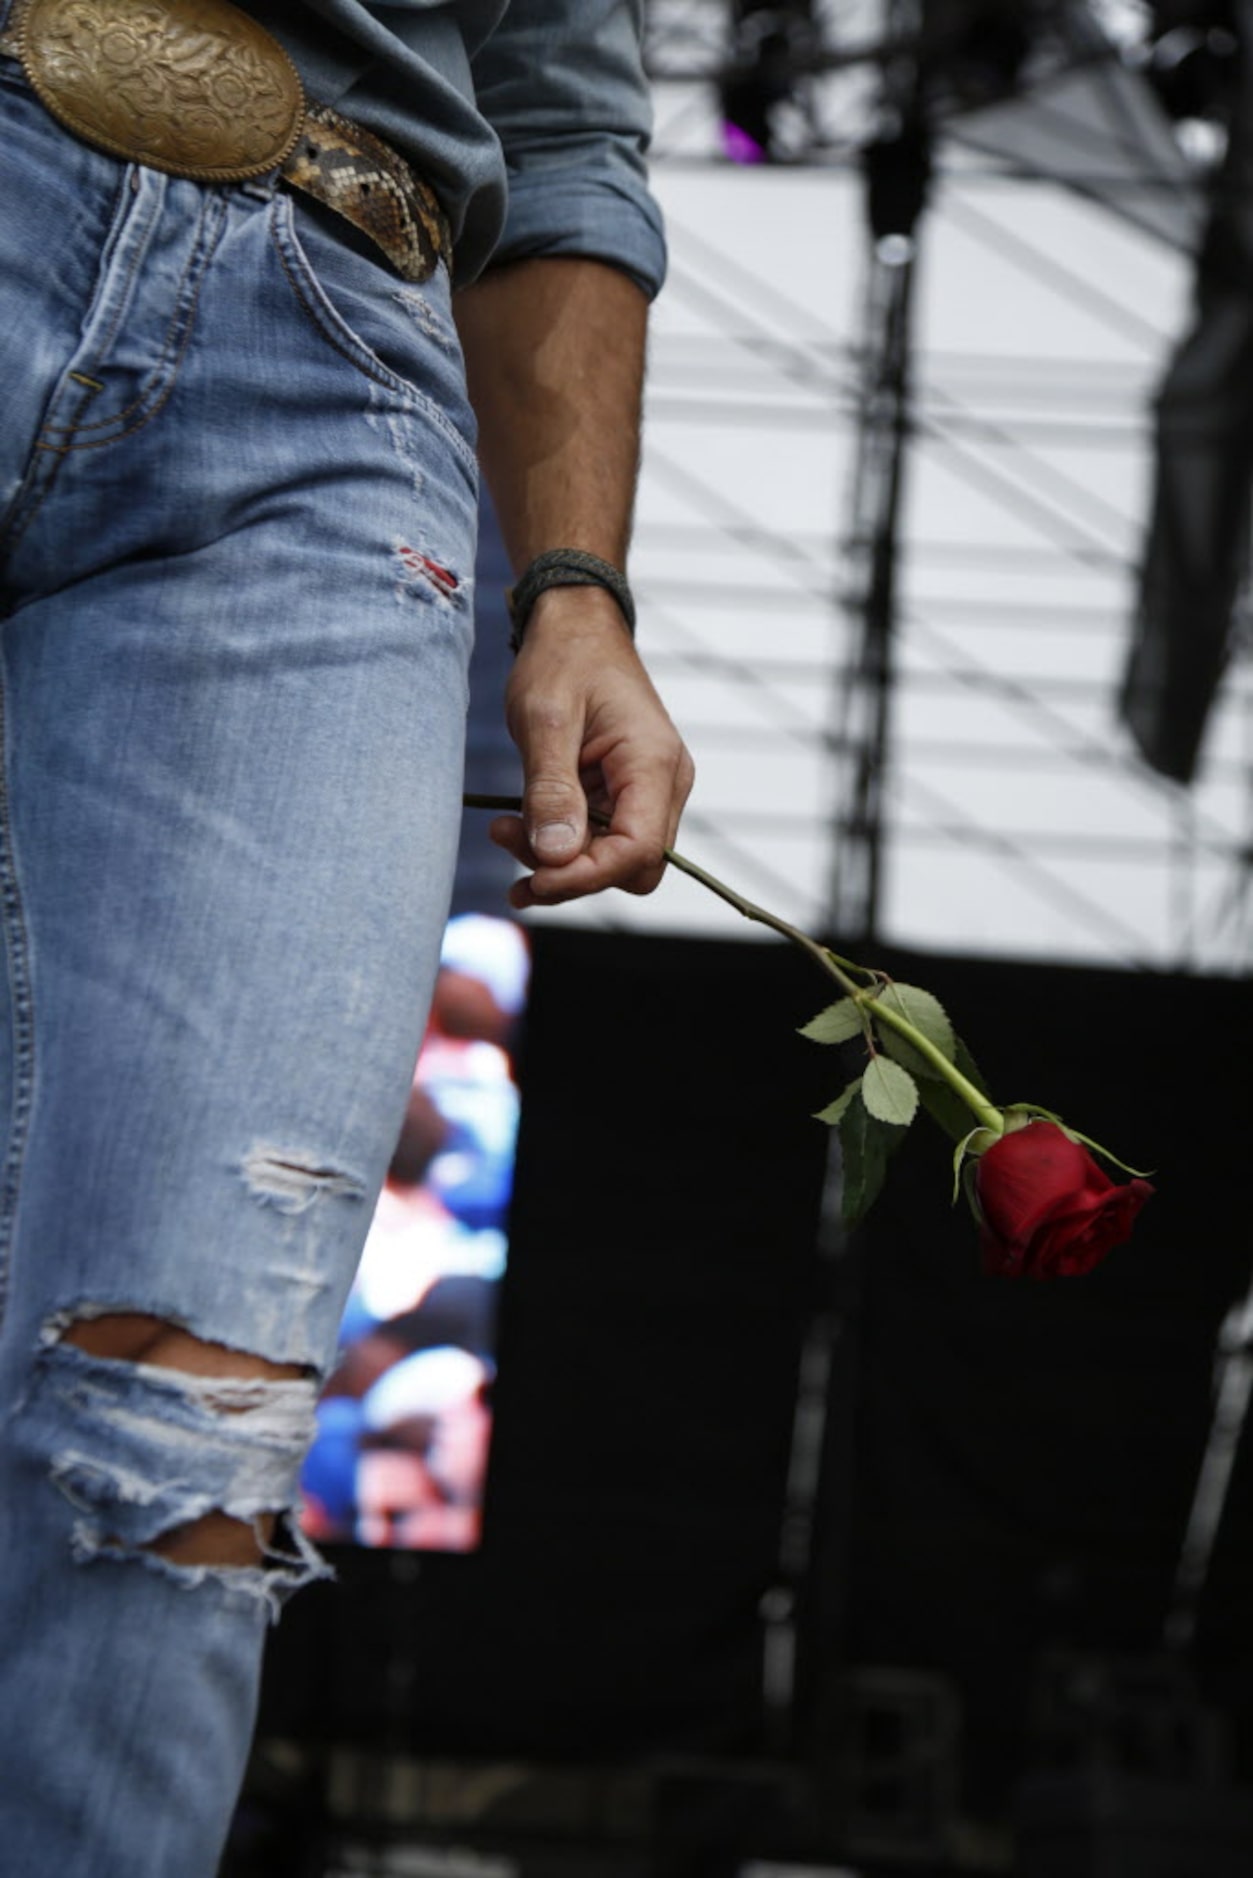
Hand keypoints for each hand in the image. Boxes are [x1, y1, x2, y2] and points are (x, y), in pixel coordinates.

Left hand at [490, 587, 693, 907]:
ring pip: (614, 858)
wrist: (576, 626)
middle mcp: (664, 784)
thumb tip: (556, 856)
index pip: (639, 850)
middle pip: (632, 866)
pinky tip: (521, 827)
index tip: (533, 879)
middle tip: (511, 847)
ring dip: (559, 860)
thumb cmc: (563, 659)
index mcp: (654, 763)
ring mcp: (647, 790)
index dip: (586, 877)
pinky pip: (600, 838)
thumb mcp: (545, 719)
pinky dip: (561, 843)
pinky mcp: (624, 793)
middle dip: (573, 873)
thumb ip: (551, 789)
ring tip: (503, 829)